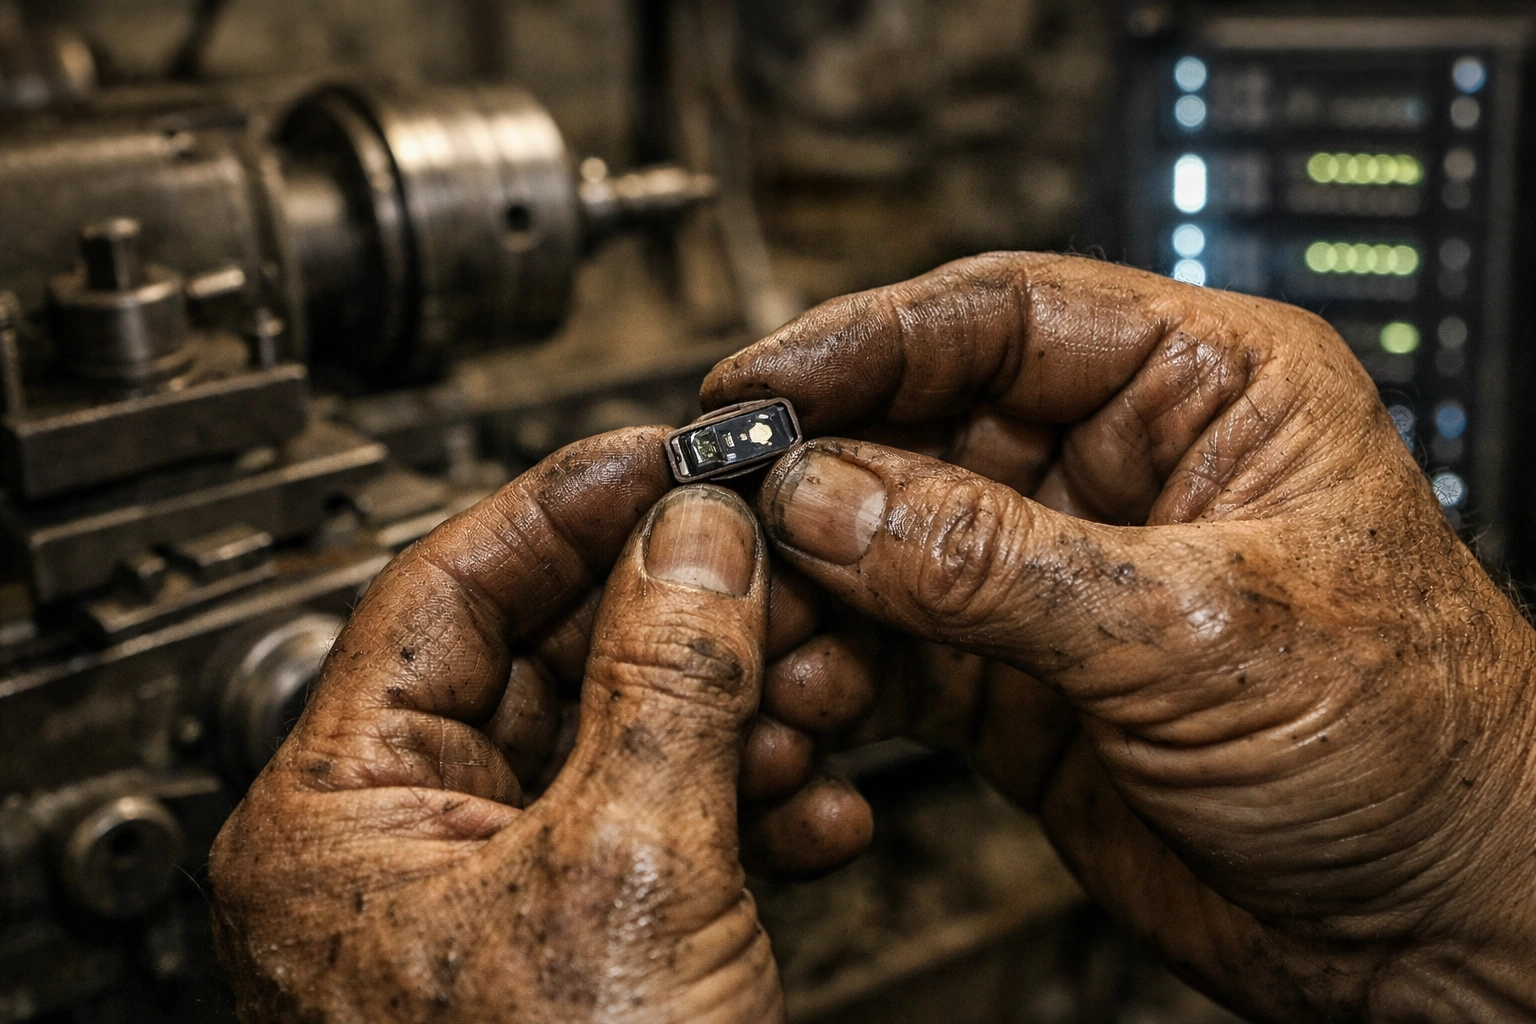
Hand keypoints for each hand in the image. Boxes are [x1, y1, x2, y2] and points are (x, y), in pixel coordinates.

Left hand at [210, 430, 792, 1021]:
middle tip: (767, 563)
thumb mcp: (627, 872)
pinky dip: (748, 813)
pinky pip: (666, 839)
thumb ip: (665, 685)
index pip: (442, 593)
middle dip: (685, 619)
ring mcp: (499, 903)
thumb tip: (696, 537)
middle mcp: (403, 853)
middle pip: (550, 662)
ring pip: (625, 749)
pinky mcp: (586, 954)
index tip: (664, 457)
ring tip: (815, 692)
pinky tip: (816, 805)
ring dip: (738, 718)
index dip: (564, 508)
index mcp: (336, 823)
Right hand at [703, 253, 1535, 1021]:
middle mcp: (1119, 471)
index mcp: (1203, 392)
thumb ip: (996, 564)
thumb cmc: (1417, 751)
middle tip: (724, 510)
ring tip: (758, 623)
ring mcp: (1058, 580)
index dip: (867, 341)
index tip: (758, 385)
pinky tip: (805, 695)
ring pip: (890, 546)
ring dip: (815, 586)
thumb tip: (829, 497)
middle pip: (923, 429)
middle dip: (820, 475)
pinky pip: (896, 652)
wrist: (1437, 930)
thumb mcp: (1201, 630)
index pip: (1003, 315)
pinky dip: (839, 672)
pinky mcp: (1019, 684)